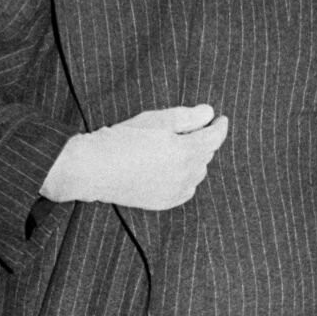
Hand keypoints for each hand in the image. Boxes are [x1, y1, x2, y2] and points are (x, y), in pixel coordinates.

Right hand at [42, 104, 227, 208]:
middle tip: (195, 128)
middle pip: (206, 154)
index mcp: (185, 151)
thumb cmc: (122, 138)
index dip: (220, 126)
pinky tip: (175, 169)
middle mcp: (185, 174)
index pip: (214, 137)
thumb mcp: (154, 120)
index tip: (221, 119)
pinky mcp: (165, 202)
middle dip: (204, 140)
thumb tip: (209, 113)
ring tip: (180, 147)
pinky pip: (187, 189)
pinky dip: (187, 178)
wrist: (94, 168)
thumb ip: (186, 117)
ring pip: (198, 172)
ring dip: (196, 159)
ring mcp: (176, 191)